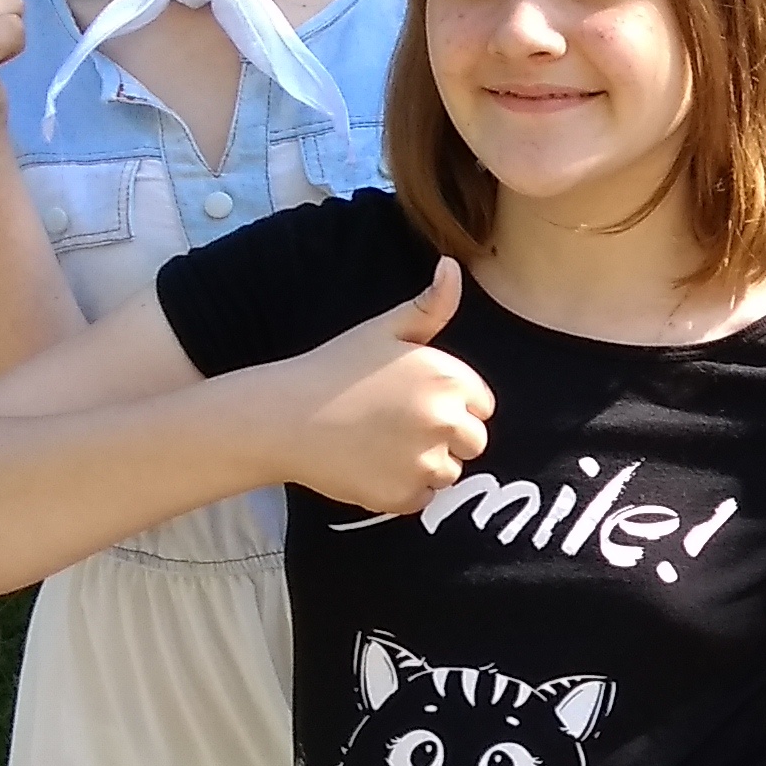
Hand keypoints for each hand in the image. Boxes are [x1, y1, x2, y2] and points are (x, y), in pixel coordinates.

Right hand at [271, 259, 494, 513]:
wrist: (282, 416)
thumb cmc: (334, 370)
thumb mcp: (383, 331)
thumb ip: (429, 307)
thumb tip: (453, 266)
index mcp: (448, 378)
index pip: (482, 405)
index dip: (451, 404)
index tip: (413, 402)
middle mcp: (445, 420)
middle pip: (474, 442)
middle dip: (444, 438)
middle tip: (394, 426)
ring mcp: (425, 461)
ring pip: (450, 473)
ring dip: (424, 466)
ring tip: (379, 444)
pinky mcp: (404, 495)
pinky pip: (423, 499)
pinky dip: (402, 491)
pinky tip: (370, 466)